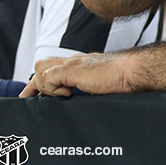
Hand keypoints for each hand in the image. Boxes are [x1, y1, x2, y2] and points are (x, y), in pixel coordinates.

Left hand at [19, 53, 134, 96]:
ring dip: (44, 86)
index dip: (44, 80)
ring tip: (59, 96)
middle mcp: (76, 61)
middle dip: (34, 84)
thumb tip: (87, 102)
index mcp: (84, 65)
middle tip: (31, 98)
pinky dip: (52, 89)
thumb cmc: (127, 79)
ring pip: (41, 69)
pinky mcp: (71, 69)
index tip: (36, 95)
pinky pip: (47, 78)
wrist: (134, 71)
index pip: (56, 67)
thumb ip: (92, 89)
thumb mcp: (104, 86)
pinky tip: (68, 93)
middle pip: (43, 65)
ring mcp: (73, 64)